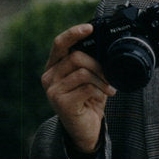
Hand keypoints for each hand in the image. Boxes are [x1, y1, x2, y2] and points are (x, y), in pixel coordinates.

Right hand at [41, 24, 115, 152]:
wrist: (85, 131)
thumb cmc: (88, 102)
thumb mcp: (89, 79)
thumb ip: (89, 63)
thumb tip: (103, 46)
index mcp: (54, 67)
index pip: (60, 43)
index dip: (74, 33)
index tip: (90, 28)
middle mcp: (49, 76)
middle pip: (75, 56)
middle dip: (98, 65)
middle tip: (110, 76)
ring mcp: (52, 90)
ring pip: (82, 72)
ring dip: (101, 79)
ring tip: (109, 89)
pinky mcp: (60, 102)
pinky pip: (86, 87)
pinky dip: (99, 90)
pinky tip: (103, 96)